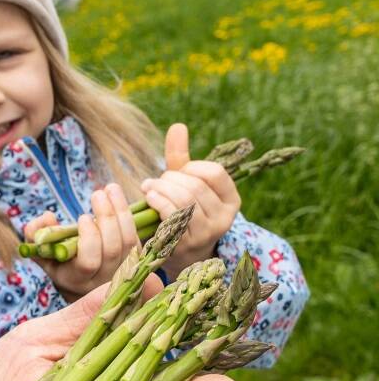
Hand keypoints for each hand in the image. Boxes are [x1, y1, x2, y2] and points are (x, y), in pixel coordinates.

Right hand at [24, 184, 139, 301]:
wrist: (84, 281)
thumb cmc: (58, 262)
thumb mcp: (41, 252)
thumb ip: (35, 235)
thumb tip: (47, 216)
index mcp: (78, 279)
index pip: (89, 262)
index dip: (89, 239)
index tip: (82, 217)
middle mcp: (103, 279)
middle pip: (113, 248)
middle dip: (107, 217)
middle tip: (98, 193)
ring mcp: (122, 271)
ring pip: (129, 241)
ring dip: (121, 211)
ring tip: (110, 189)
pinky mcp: (136, 260)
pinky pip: (137, 236)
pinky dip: (129, 216)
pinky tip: (118, 199)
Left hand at [140, 123, 240, 277]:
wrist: (176, 254)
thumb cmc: (180, 213)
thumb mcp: (184, 185)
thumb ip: (181, 158)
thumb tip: (178, 126)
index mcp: (231, 200)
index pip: (215, 172)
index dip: (191, 168)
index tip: (176, 173)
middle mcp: (225, 218)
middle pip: (195, 186)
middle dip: (169, 179)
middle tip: (155, 183)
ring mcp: (207, 234)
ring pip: (184, 200)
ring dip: (160, 190)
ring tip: (148, 188)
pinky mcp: (187, 245)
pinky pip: (172, 217)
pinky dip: (158, 203)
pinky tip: (148, 199)